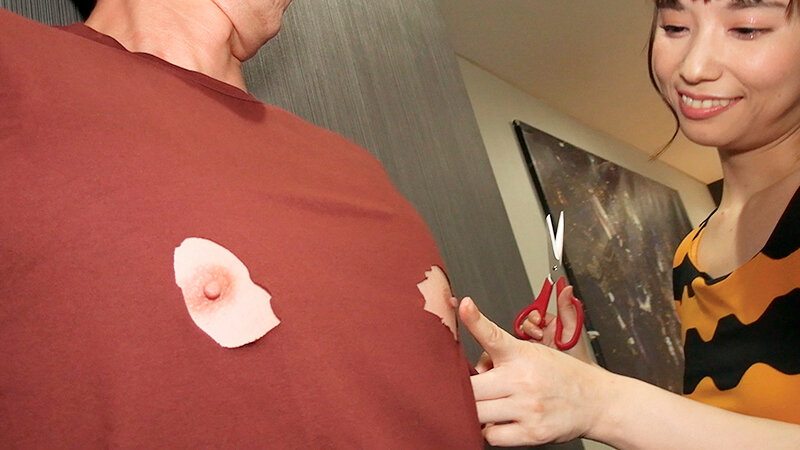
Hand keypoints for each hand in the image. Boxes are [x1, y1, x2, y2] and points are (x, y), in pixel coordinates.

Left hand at [459, 297, 608, 446]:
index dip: (475, 320)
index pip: (493, 335)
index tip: (464, 306)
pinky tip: (500, 421)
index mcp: (521, 355)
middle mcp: (522, 380)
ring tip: (490, 404)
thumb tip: (475, 371)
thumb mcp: (533, 353)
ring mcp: (527, 408)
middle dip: (466, 389)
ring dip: (477, 410)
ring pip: (477, 413)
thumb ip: (500, 358)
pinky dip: (490, 431)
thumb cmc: (561, 375)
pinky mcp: (532, 433)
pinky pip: (492, 436)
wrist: (596, 401)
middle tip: (476, 389)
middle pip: (471, 387)